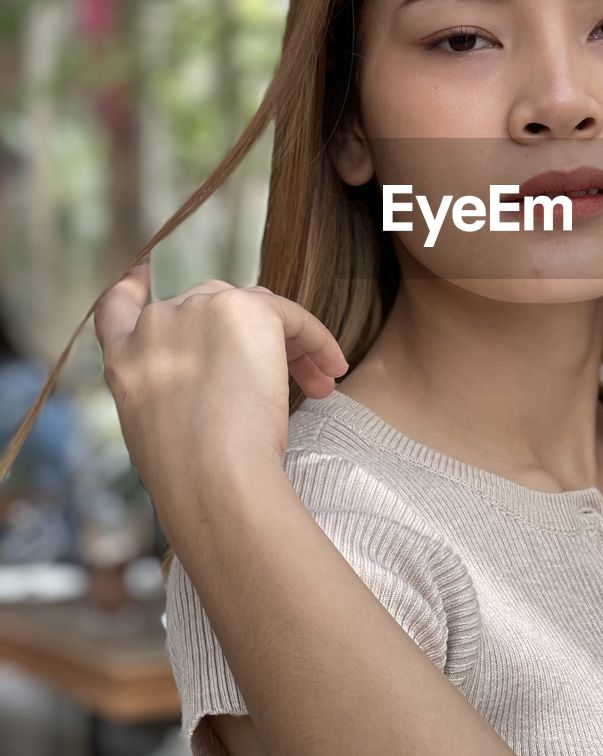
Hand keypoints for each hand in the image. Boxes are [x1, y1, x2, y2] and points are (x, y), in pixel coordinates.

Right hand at [92, 262, 348, 517]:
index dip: (131, 288)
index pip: (117, 308)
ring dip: (285, 345)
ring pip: (253, 310)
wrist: (210, 478)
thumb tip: (206, 393)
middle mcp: (155, 325)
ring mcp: (196, 309)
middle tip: (283, 379)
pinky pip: (290, 316)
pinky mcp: (244, 309)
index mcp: (124, 360)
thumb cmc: (192, 477)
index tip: (140, 277)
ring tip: (316, 386)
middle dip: (246, 340)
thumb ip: (169, 395)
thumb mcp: (156, 432)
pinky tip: (332, 370)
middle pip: (208, 307)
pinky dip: (316, 340)